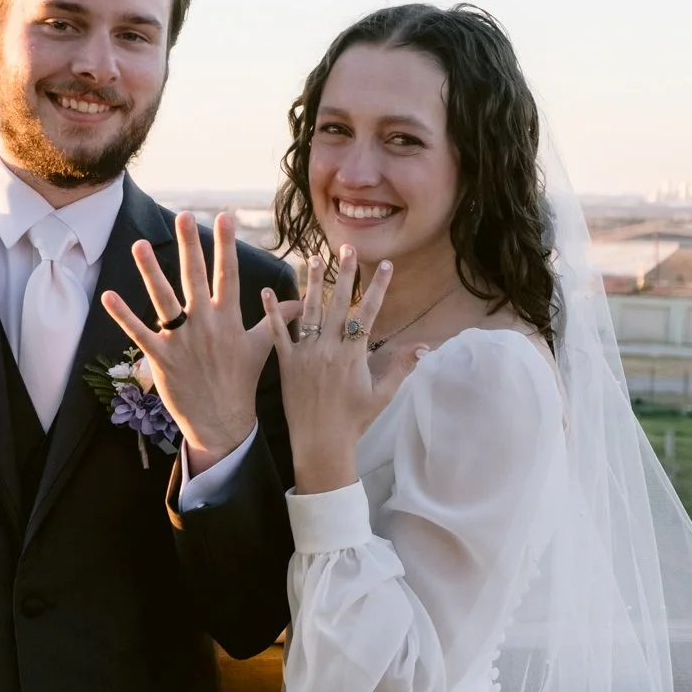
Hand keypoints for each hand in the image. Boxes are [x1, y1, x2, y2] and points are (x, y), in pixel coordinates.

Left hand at [101, 212, 296, 475]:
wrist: (223, 422)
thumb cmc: (242, 383)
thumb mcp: (263, 348)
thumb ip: (277, 320)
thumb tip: (299, 303)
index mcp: (229, 319)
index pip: (228, 274)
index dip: (226, 245)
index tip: (225, 217)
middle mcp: (205, 324)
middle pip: (195, 278)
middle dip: (190, 246)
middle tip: (184, 216)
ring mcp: (182, 340)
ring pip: (164, 299)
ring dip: (150, 271)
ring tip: (138, 244)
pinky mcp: (162, 357)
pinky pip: (139, 333)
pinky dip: (124, 315)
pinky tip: (109, 296)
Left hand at [261, 247, 426, 492]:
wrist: (321, 444)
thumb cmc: (355, 421)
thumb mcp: (383, 394)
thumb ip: (402, 367)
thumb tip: (425, 347)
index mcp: (354, 354)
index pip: (369, 312)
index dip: (378, 288)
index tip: (385, 265)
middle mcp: (330, 348)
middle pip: (339, 303)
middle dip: (345, 273)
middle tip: (348, 247)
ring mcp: (306, 354)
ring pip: (310, 311)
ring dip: (312, 283)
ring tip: (313, 257)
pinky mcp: (286, 363)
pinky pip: (278, 334)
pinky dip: (272, 312)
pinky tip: (266, 290)